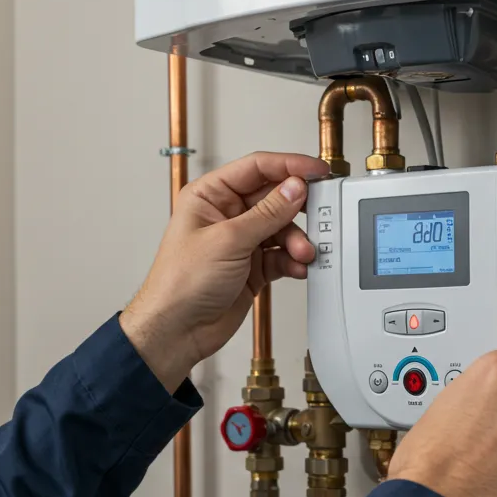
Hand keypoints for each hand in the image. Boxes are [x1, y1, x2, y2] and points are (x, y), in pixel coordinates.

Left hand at [120, 151, 327, 390]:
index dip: (289, 166)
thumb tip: (294, 188)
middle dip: (296, 209)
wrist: (177, 330)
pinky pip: (281, 256)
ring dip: (296, 241)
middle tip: (319, 213)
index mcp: (210, 196)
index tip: (316, 170)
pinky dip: (292, 261)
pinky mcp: (252, 267)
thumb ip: (267, 213)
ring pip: (281, 229)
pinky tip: (297, 268)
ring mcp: (240, 241)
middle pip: (273, 198)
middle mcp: (226, 215)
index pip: (256, 168)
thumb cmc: (181, 283)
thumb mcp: (228, 240)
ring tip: (302, 253)